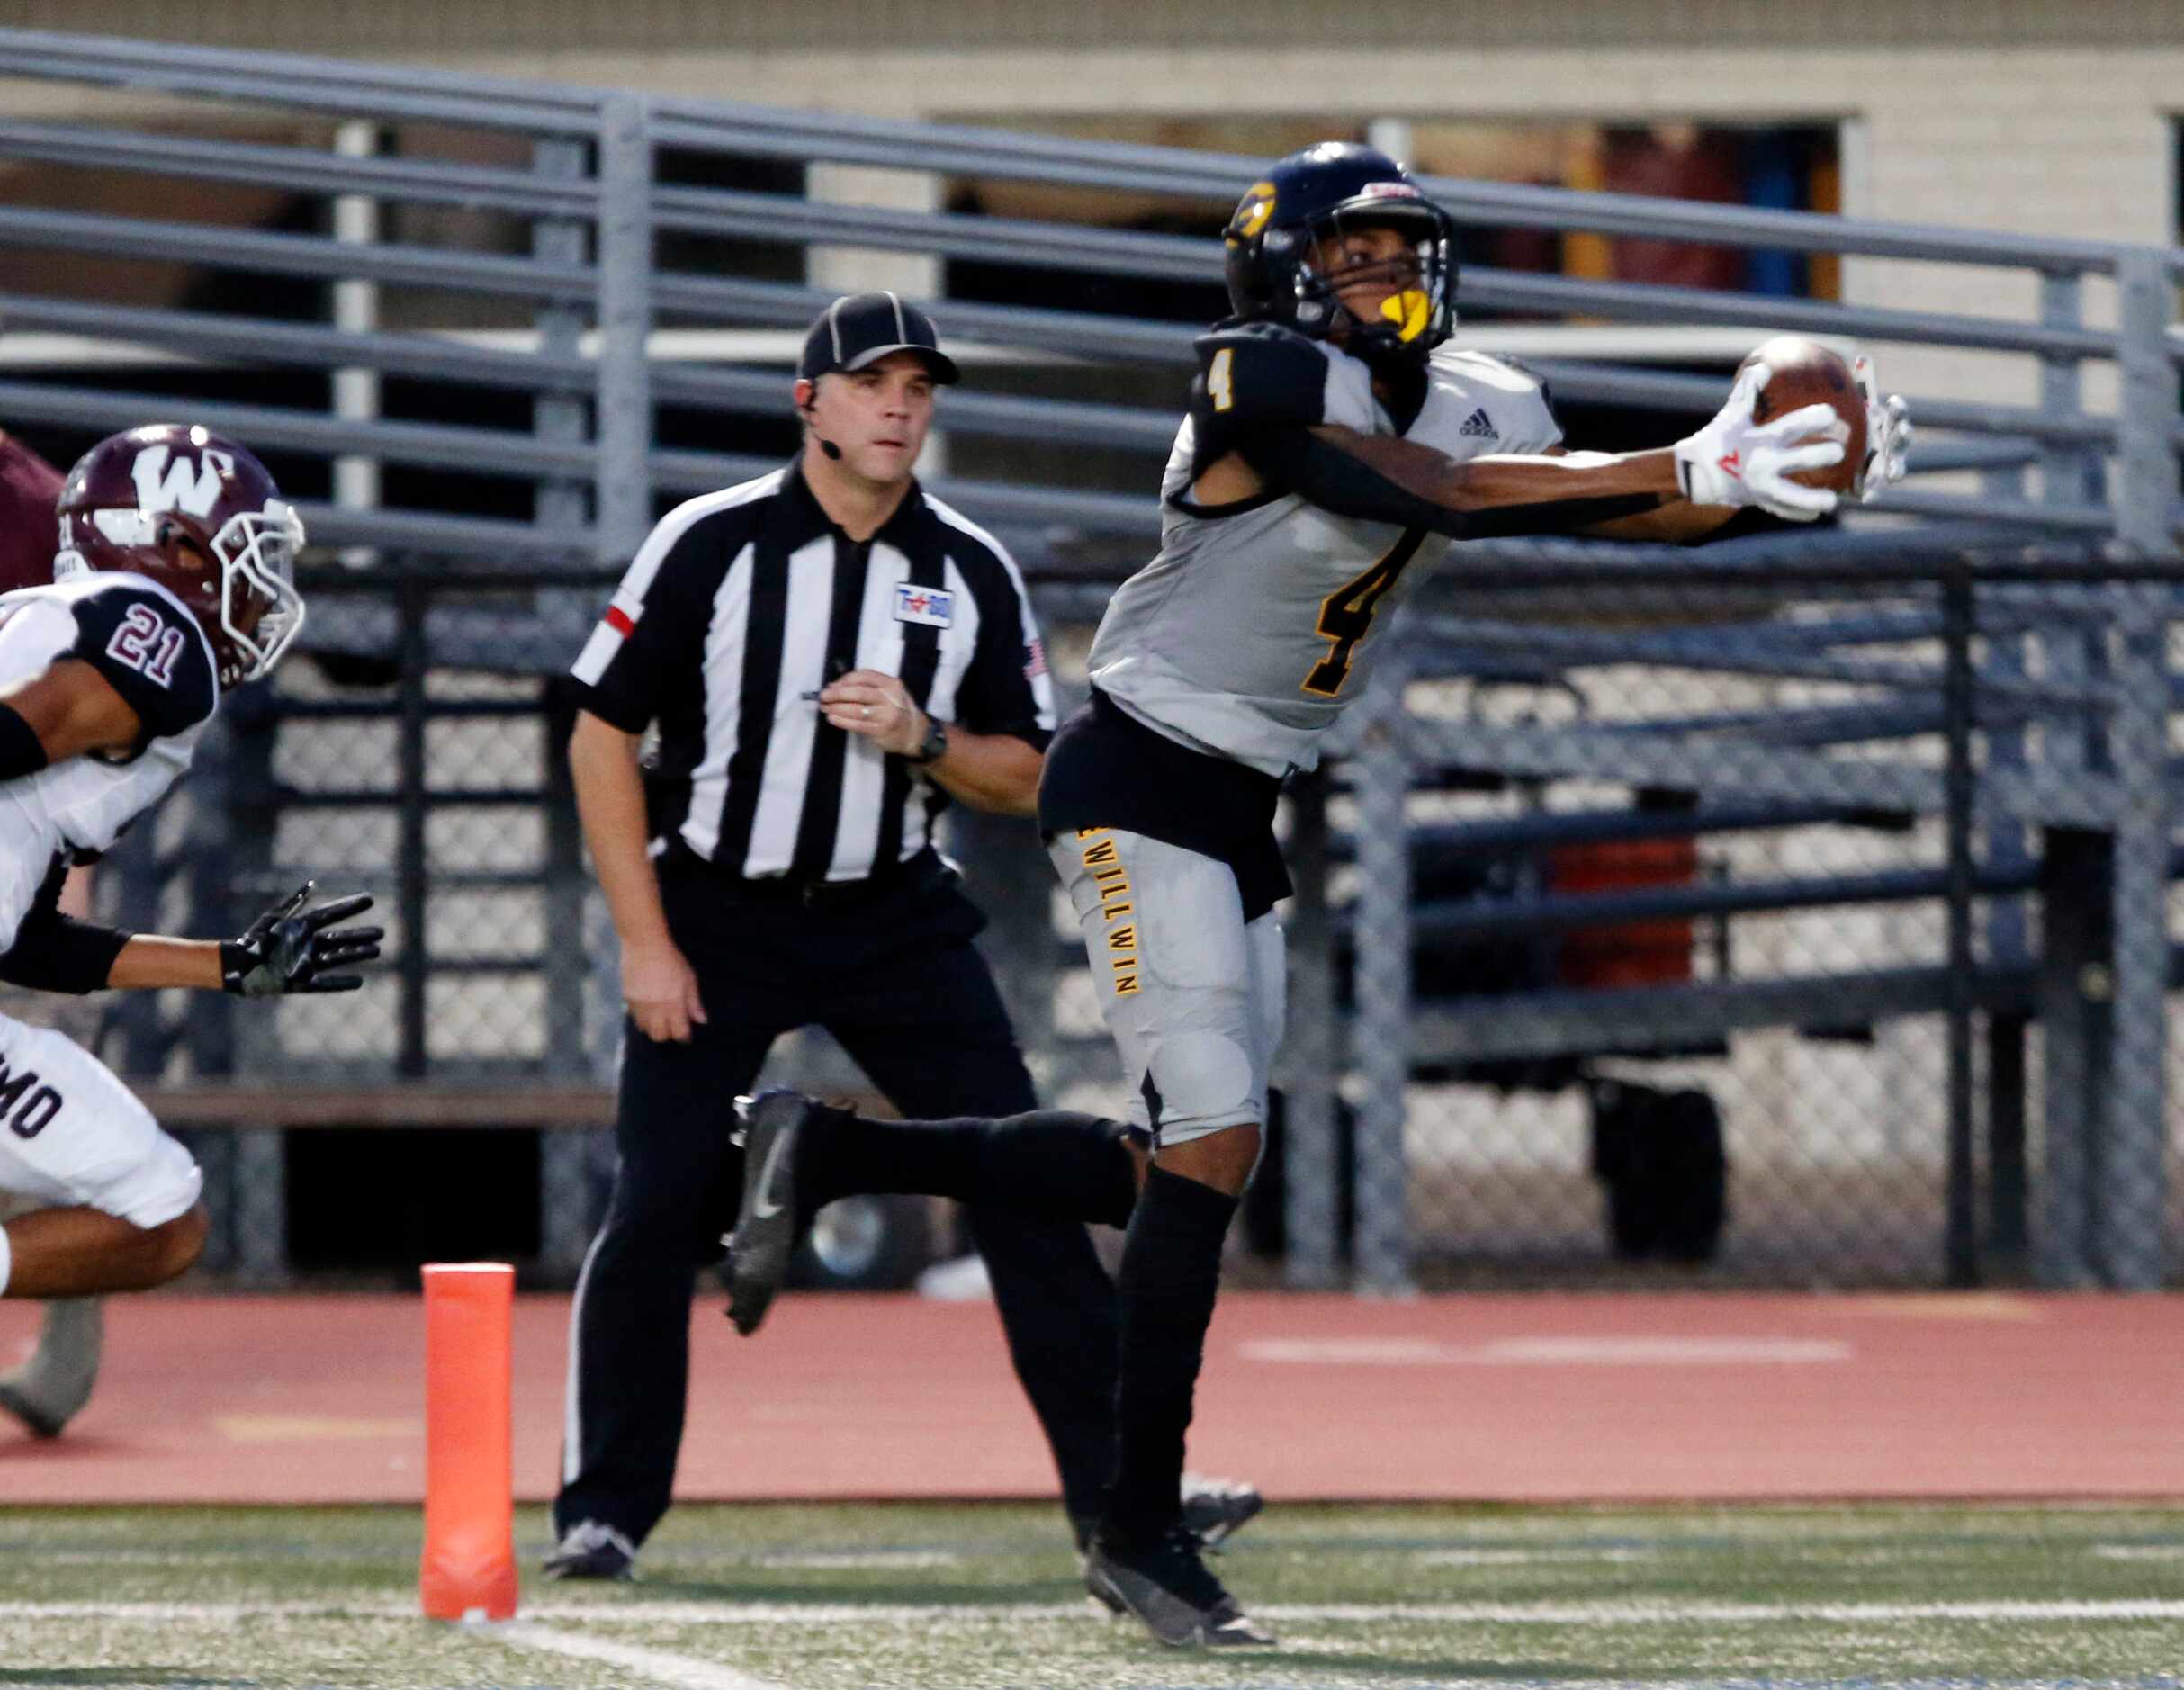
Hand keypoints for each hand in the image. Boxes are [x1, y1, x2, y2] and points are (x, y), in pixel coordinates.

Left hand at [220, 883, 381, 996]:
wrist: (236, 965)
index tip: (369, 899)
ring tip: (376, 951)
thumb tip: (312, 885)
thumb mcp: (273, 919)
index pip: (331, 915)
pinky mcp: (300, 983)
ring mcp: (306, 963)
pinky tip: (359, 981)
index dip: (349, 906)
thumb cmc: (254, 940)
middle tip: (382, 932)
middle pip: (340, 939)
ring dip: (356, 955)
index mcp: (302, 928)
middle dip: (360, 935)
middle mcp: (308, 945)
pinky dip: (341, 983)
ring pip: (337, 959)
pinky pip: (324, 984)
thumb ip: (293, 904)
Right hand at [622, 935, 705, 1043]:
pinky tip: (649, 1011)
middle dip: (668, 1035)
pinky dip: (642, 1019)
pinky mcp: (627, 999)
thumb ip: (694, 1003)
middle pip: (659, 1036)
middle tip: (673, 1027)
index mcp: (674, 1003)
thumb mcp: (689, 979)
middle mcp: (655, 1008)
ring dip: (654, 1028)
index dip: (684, 1037)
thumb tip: (702, 1021)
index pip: (679, 1032)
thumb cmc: (671, 960)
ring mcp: (639, 1005)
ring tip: (660, 1019)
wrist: (644, 945)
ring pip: (645, 1029)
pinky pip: (634, 1018)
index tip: (686, 1036)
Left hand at [819, 669, 926, 756]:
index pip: (865, 676)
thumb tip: (836, 686)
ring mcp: (886, 715)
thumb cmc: (897, 710)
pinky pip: (857, 724)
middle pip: (859, 692)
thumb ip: (868, 687)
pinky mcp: (881, 730)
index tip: (833, 685)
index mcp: (891, 684)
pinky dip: (842, 721)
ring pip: (856, 709)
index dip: (846, 679)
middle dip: (837, 694)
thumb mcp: (889, 692)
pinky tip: (832, 718)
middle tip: (823, 696)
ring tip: (825, 707)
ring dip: (836, 708)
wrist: (914, 733)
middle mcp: (890, 698)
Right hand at [1673, 360, 1847, 521]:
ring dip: (1814, 499)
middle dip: (1824, 454)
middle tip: (1838, 450)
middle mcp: (1763, 464)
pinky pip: (1785, 511)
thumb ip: (1749, 391)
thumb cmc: (1719, 439)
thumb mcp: (1732, 414)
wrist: (1697, 474)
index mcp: (1760, 440)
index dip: (1816, 419)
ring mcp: (1762, 488)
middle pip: (1801, 460)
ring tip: (1832, 500)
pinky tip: (1816, 510)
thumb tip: (1764, 367)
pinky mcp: (1761, 503)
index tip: (1831, 415)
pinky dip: (1801, 511)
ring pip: (1793, 496)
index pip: (1793, 426)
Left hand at [1852, 353, 1912, 501]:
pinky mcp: (1868, 487)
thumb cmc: (1853, 427)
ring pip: (1894, 469)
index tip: (1893, 402)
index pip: (1898, 416)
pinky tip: (1867, 498)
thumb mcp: (1855, 407)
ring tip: (1892, 470)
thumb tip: (1862, 357)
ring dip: (1896, 469)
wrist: (1837, 459)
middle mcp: (1890, 446)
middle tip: (1901, 430)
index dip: (1899, 410)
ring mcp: (1882, 467)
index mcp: (1887, 425)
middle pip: (1901, 442)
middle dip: (1903, 436)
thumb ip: (1862, 385)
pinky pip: (1872, 492)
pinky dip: (1871, 494)